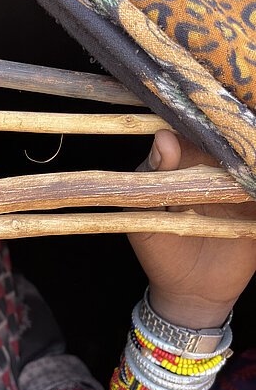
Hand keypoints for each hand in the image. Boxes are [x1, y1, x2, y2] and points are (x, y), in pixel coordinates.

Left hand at [128, 130, 255, 327]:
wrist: (190, 292)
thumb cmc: (159, 250)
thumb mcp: (145, 215)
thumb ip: (152, 178)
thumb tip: (163, 137)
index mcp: (187, 161)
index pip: (199, 126)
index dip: (206, 112)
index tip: (214, 98)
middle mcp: (218, 166)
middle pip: (233, 135)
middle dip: (239, 125)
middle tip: (243, 117)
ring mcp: (242, 185)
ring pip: (252, 157)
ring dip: (253, 147)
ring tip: (252, 138)